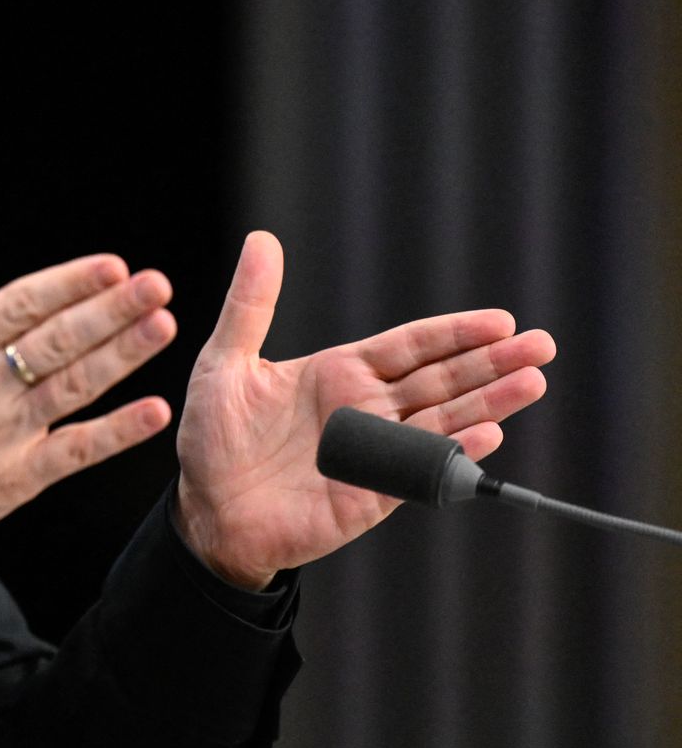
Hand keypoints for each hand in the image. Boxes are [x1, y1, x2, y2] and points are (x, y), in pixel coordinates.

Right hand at [0, 204, 177, 550]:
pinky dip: (116, 432)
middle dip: (110, 309)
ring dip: (122, 355)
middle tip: (155, 283)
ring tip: (161, 325)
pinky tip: (153, 411)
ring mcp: (1, 434)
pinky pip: (74, 452)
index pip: (18, 306)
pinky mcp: (14, 479)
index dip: (67, 283)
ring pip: (73, 387)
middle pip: (57, 340)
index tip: (110, 265)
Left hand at [173, 231, 554, 589]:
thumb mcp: (225, 361)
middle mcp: (367, 409)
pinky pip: (417, 470)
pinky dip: (452, 453)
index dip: (455, 333)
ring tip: (533, 382)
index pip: (411, 346)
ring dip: (489, 403)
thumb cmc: (213, 437)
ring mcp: (375, 452)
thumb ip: (250, 304)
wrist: (206, 509)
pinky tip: (486, 435)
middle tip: (541, 345)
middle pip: (442, 379)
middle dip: (492, 362)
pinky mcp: (371, 494)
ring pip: (443, 421)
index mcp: (340, 373)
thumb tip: (261, 239)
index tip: (500, 320)